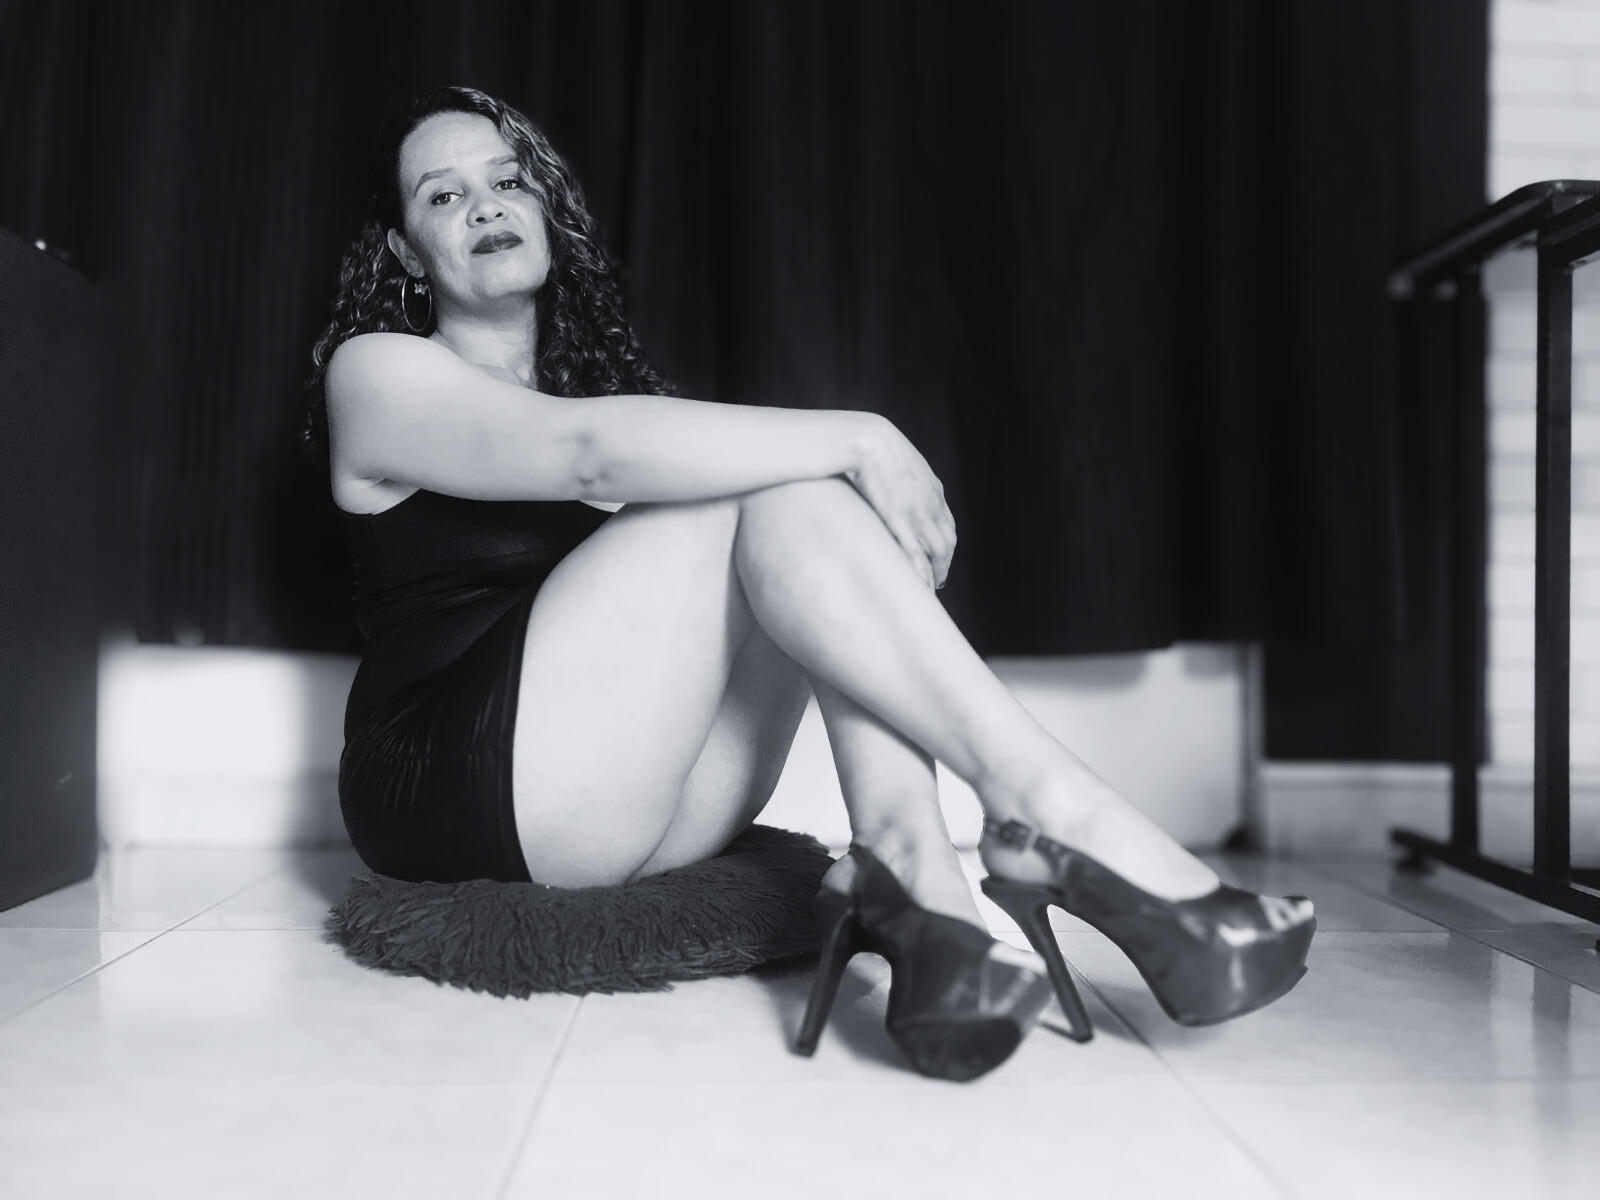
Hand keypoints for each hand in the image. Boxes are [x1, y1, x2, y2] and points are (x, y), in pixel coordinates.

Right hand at [843, 413, 955, 591]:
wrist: (866, 439)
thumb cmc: (871, 445)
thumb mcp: (897, 460)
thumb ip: (901, 477)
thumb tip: (888, 483)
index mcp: (933, 489)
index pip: (947, 524)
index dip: (945, 544)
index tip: (940, 557)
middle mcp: (931, 504)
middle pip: (947, 541)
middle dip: (944, 563)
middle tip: (937, 579)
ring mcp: (917, 513)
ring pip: (937, 552)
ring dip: (936, 572)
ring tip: (929, 588)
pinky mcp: (899, 521)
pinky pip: (916, 555)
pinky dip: (921, 574)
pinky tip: (920, 586)